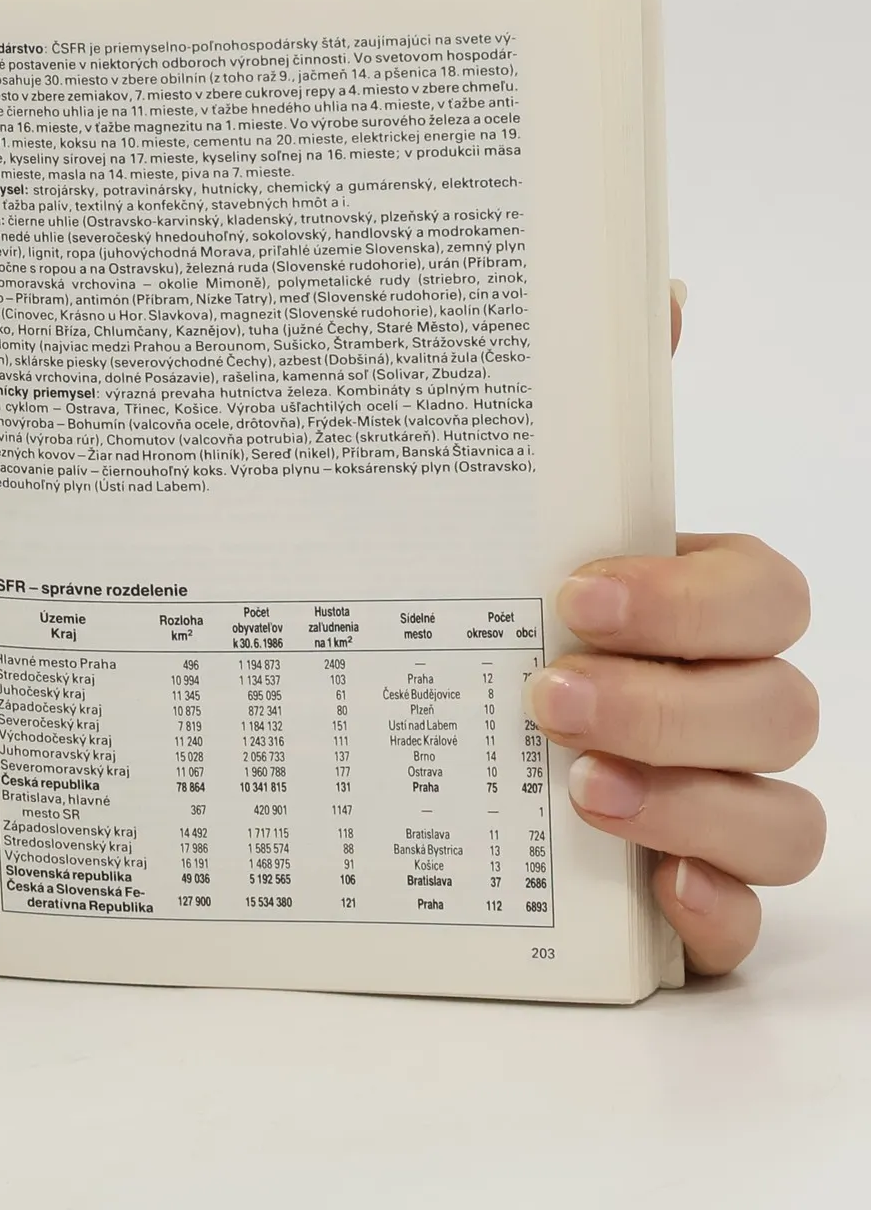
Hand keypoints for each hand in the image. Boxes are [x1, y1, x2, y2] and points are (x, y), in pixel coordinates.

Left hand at [527, 294, 822, 974]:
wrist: (432, 713)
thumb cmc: (506, 602)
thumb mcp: (524, 507)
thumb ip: (594, 409)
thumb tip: (659, 290)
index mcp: (699, 606)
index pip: (768, 595)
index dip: (691, 601)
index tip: (575, 596)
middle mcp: (724, 703)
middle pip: (780, 709)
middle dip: (673, 705)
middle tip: (549, 696)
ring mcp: (717, 803)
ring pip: (784, 820)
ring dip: (690, 807)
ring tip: (574, 790)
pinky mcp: (682, 894)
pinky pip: (742, 925)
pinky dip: (712, 912)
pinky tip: (653, 892)